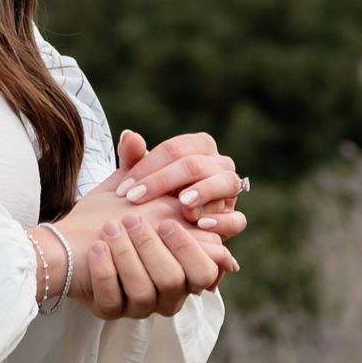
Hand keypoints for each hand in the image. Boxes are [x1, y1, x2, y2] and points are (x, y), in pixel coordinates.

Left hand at [81, 204, 231, 319]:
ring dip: (125, 256)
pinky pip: (112, 300)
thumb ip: (173, 197)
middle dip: (150, 247)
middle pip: (173, 281)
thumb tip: (197, 197)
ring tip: (109, 229)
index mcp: (183, 269)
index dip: (189, 249)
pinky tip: (97, 248)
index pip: (204, 271)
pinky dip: (104, 271)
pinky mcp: (109, 310)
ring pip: (143, 292)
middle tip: (130, 219)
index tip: (165, 222)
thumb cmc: (113, 213)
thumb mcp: (145, 198)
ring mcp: (138, 305)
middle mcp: (165, 293)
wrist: (68, 235)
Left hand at [112, 128, 246, 239]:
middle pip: (195, 165)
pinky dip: (221, 222)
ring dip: (203, 193)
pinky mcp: (235, 218)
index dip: (146, 167)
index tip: (124, 189)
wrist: (172, 227)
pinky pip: (237, 219)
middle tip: (135, 199)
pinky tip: (201, 225)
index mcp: (199, 146)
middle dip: (162, 181)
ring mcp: (232, 189)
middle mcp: (220, 163)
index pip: (173, 150)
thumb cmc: (156, 193)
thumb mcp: (142, 177)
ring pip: (225, 183)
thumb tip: (129, 135)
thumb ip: (133, 158)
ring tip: (181, 204)